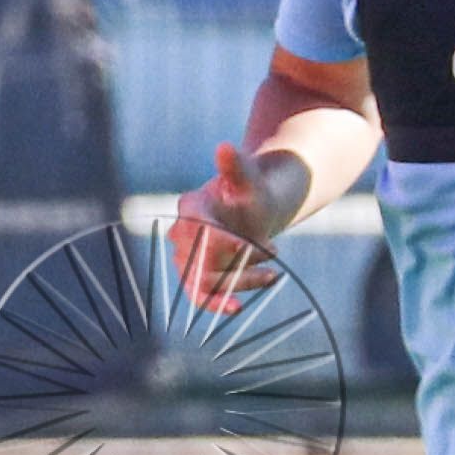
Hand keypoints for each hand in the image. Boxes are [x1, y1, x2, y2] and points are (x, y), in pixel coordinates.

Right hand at [170, 140, 293, 313]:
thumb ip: (236, 167)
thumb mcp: (249, 178)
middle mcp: (182, 233)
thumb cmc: (251, 192)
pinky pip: (199, 295)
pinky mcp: (194, 276)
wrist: (253, 210)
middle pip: (203, 258)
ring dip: (242, 280)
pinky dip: (216, 303)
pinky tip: (237, 307)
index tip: (252, 245)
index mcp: (191, 207)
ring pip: (206, 280)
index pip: (200, 230)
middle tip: (273, 251)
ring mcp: (186, 257)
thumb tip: (224, 147)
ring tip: (273, 273)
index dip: (223, 242)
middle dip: (240, 260)